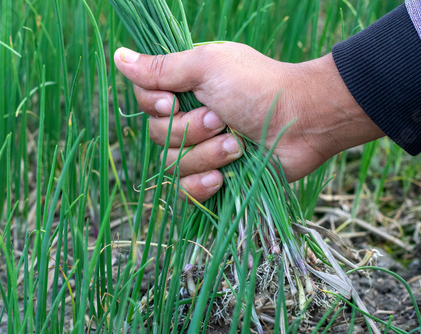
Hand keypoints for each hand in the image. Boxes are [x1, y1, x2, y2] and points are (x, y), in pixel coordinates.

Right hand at [114, 42, 383, 201]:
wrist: (303, 121)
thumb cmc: (258, 85)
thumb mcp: (208, 67)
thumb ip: (162, 67)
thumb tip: (118, 56)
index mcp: (185, 89)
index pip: (145, 102)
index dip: (154, 106)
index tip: (172, 100)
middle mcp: (190, 119)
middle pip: (157, 136)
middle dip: (189, 130)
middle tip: (221, 119)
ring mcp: (203, 150)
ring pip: (173, 164)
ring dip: (206, 155)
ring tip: (236, 144)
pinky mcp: (217, 178)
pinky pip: (187, 191)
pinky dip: (201, 186)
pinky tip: (222, 178)